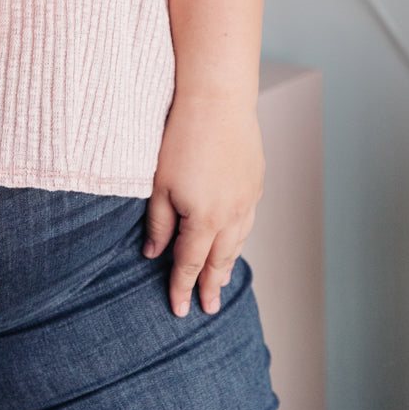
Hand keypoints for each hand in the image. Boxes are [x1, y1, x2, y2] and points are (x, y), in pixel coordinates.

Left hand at [142, 94, 263, 316]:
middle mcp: (231, 216)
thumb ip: (158, 222)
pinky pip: (247, 221)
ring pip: (238, 243)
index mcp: (204, 219)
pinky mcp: (255, 183)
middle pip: (219, 260)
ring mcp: (247, 200)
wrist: (218, 100)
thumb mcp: (159, 183)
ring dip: (228, 264)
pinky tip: (234, 240)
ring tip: (221, 280)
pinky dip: (239, 238)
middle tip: (208, 308)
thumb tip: (153, 253)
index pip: (190, 264)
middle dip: (211, 286)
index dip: (183, 287)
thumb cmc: (182, 137)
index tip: (179, 308)